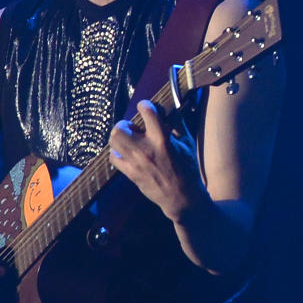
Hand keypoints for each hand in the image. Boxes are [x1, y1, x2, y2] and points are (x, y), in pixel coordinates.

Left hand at [108, 100, 205, 222]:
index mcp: (162, 139)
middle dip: (124, 124)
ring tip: (128, 139)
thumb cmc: (188, 169)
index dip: (144, 105)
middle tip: (133, 128)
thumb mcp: (187, 143)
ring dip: (119, 137)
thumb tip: (171, 106)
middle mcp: (146, 149)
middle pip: (120, 128)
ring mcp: (136, 162)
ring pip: (114, 141)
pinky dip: (117, 153)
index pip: (147, 112)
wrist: (182, 197)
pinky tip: (127, 153)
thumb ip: (177, 123)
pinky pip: (114, 158)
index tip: (146, 107)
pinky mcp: (131, 174)